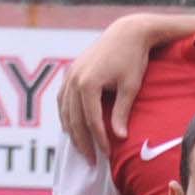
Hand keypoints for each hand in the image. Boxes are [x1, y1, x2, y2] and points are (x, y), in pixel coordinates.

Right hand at [52, 17, 176, 156]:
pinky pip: (62, 99)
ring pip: (64, 111)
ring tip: (82, 149)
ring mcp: (69, 75)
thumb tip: (119, 138)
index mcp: (87, 84)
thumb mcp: (130, 87)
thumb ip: (122, 112)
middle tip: (92, 161)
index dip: (99, 140)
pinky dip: (66, 115)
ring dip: (71, 131)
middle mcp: (73, 80)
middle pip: (74, 119)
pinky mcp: (70, 72)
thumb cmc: (132, 59)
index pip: (91, 121)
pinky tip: (72, 128)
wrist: (126, 33)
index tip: (107, 155)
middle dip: (83, 142)